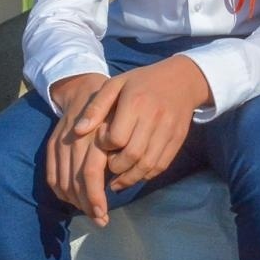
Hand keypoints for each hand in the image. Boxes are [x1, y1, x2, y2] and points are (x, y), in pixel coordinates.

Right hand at [45, 72, 114, 224]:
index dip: (95, 197)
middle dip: (88, 205)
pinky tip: (73, 200)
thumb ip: (120, 151)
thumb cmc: (112, 108)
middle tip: (101, 220)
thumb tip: (120, 181)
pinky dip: (61, 192)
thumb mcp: (122, 124)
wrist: (83, 87)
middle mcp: (74, 142)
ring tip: (91, 213)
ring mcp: (60, 144)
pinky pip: (52, 176)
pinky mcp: (51, 146)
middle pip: (76, 183)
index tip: (104, 214)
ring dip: (75, 202)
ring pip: (63, 183)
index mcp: (94, 136)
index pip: (90, 174)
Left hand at [80, 55, 210, 194]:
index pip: (116, 138)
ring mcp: (168, 130)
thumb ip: (96, 107)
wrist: (182, 79)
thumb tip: (77, 131)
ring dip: (130, 177)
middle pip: (132, 155)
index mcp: (135, 102)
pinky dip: (146, 175)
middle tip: (109, 166)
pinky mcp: (178, 139)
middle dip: (116, 167)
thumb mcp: (116, 85)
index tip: (103, 142)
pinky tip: (135, 173)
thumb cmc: (142, 82)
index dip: (105, 146)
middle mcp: (154, 117)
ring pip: (147, 165)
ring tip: (118, 180)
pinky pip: (161, 165)